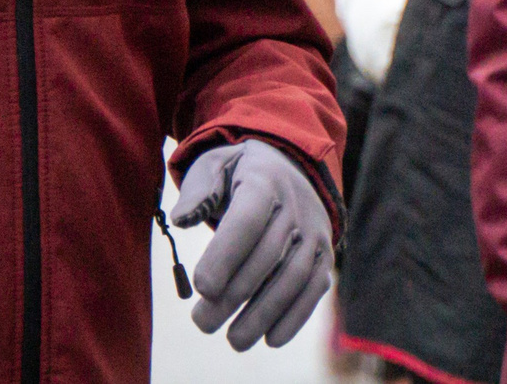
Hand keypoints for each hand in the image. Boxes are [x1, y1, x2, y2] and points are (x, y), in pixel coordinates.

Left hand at [171, 141, 332, 350]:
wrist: (288, 167)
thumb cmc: (238, 174)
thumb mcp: (214, 166)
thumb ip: (198, 192)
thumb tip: (182, 220)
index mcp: (264, 180)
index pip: (247, 219)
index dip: (225, 254)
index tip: (201, 288)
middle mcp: (295, 208)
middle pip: (267, 256)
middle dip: (234, 294)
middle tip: (202, 323)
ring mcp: (315, 234)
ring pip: (293, 278)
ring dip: (264, 314)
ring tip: (234, 340)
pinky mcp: (325, 257)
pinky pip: (313, 290)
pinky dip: (295, 317)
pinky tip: (270, 339)